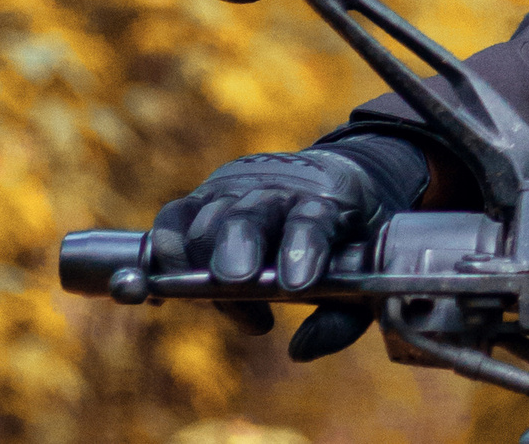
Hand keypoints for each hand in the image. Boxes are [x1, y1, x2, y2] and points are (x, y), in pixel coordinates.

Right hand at [150, 138, 419, 357]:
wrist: (338, 178)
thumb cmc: (352, 236)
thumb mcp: (366, 273)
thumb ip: (343, 316)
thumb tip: (300, 350)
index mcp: (330, 202)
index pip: (314, 219)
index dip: (302, 249)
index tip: (295, 285)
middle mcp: (280, 190)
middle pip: (251, 213)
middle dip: (239, 246)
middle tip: (237, 279)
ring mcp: (239, 191)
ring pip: (207, 219)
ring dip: (201, 262)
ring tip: (217, 297)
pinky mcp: (203, 199)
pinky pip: (173, 220)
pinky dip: (164, 253)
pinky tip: (162, 292)